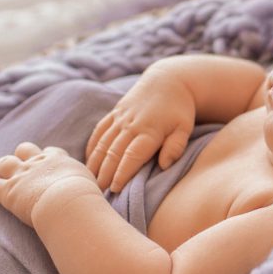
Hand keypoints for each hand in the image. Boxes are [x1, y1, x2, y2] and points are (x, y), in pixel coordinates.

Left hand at [0, 142, 100, 227]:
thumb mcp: (93, 186)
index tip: (46, 162)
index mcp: (59, 160)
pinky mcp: (8, 191)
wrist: (68, 202)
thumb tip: (105, 200)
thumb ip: (91, 188)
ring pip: (5, 163)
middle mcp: (38, 162)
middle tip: (22, 165)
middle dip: (22, 156)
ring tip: (1, 174)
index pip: (51, 152)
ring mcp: (22, 175)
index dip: (46, 156)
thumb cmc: (85, 197)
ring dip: (3, 168)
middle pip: (25, 149)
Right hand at [85, 66, 195, 191]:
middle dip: (105, 173)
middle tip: (98, 192)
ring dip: (95, 163)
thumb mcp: (184, 128)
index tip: (115, 189)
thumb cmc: (179, 110)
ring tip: (89, 181)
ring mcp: (120, 118)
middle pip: (113, 152)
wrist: (168, 81)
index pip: (132, 155)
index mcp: (149, 130)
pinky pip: (99, 132)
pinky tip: (88, 162)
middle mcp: (131, 125)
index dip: (122, 173)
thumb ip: (176, 147)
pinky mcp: (114, 114)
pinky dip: (92, 147)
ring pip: (102, 143)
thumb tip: (164, 166)